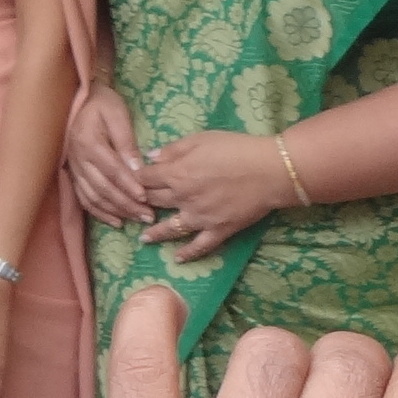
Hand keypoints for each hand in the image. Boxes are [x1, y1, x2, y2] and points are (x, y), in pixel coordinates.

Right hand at [64, 82, 151, 224]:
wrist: (82, 98)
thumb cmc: (103, 104)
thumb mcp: (118, 115)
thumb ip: (126, 142)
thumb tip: (137, 170)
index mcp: (88, 142)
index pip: (111, 170)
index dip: (128, 186)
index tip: (145, 198)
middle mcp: (78, 159)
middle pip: (103, 188)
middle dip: (126, 204)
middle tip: (148, 216)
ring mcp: (73, 168)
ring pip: (94, 197)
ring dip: (115, 211)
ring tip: (136, 219)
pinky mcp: (74, 174)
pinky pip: (84, 198)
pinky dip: (99, 212)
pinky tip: (116, 221)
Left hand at [136, 130, 287, 263]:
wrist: (270, 170)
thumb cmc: (236, 148)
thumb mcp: (201, 139)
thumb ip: (173, 149)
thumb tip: (150, 158)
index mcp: (176, 173)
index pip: (145, 178)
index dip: (134, 179)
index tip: (127, 182)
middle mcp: (183, 198)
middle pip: (154, 202)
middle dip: (140, 204)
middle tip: (131, 210)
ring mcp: (200, 218)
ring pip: (170, 229)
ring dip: (155, 234)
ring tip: (144, 239)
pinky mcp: (218, 230)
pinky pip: (200, 246)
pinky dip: (188, 254)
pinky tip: (178, 258)